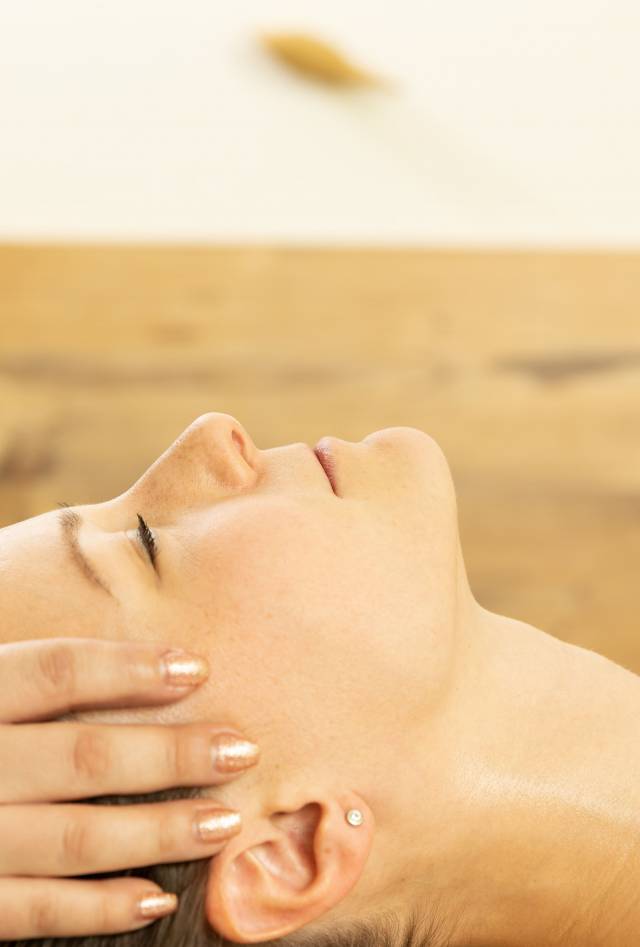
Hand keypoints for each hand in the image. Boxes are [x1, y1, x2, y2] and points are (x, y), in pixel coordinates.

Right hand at [0, 637, 259, 938]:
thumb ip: (12, 671)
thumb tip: (99, 635)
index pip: (54, 673)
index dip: (129, 669)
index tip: (196, 668)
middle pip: (82, 755)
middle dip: (170, 753)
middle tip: (241, 747)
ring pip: (72, 837)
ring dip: (156, 831)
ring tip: (224, 819)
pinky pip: (30, 911)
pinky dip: (95, 908)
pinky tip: (154, 897)